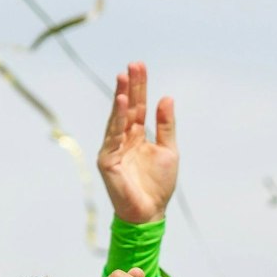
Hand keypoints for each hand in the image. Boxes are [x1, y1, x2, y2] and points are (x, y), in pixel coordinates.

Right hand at [97, 62, 177, 224]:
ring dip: (121, 98)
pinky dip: (116, 119)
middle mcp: (123, 138)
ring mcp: (113, 147)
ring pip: (118, 118)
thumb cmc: (158, 185)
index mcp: (138, 135)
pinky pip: (112, 136)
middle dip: (129, 86)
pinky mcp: (107, 159)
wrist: (150, 212)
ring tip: (123, 78)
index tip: (139, 66)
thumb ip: (166, 126)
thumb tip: (166, 97)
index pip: (138, 106)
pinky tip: (120, 104)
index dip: (139, 87)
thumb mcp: (168, 150)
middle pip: (127, 107)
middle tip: (132, 65)